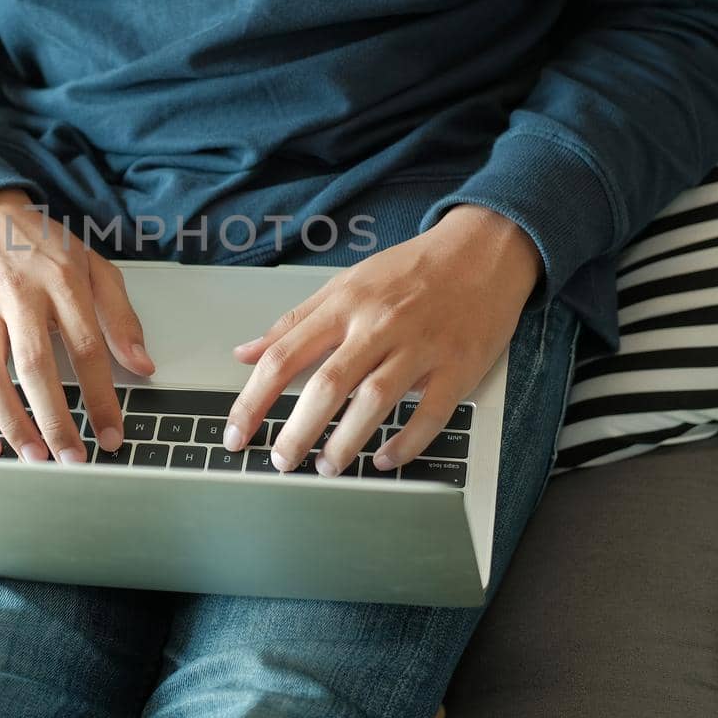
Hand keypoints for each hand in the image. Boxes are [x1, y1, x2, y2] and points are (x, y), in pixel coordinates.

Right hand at [0, 189, 154, 462]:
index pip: (86, 347)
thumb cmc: (41, 245)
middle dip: (56, 420)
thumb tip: (144, 365)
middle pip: (36, 366)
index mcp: (61, 281)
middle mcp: (17, 295)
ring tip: (35, 457)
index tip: (113, 435)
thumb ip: (121, 315)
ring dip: (12, 423)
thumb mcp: (92, 265)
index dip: (102, 396)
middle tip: (73, 460)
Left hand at [222, 204, 543, 475]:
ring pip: (375, 401)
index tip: (235, 434)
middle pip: (327, 384)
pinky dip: (406, 443)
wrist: (483, 250)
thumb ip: (295, 322)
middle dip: (297, 430)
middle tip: (280, 461)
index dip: (253, 401)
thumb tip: (245, 353)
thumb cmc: (410, 270)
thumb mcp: (345, 284)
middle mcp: (378, 325)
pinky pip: (430, 414)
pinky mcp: (458, 366)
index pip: (284, 357)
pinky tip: (385, 459)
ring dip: (346, 442)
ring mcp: (421, 347)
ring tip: (326, 466)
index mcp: (344, 305)